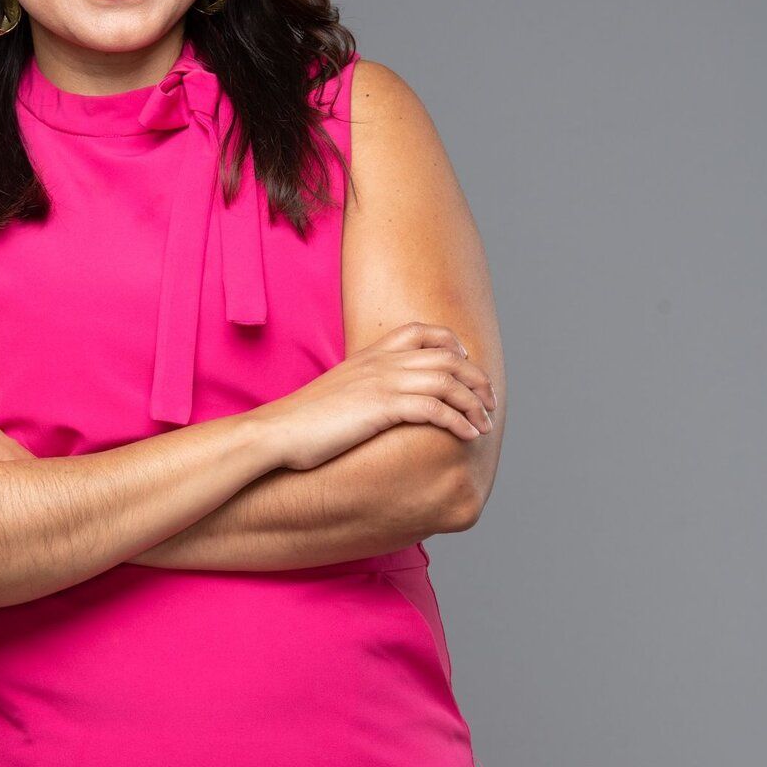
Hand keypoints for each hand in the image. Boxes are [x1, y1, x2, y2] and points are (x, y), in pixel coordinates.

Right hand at [255, 322, 497, 471]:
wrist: (276, 432)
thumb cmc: (301, 422)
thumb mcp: (336, 395)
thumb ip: (361, 390)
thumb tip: (375, 405)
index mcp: (369, 355)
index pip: (421, 331)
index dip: (451, 344)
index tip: (466, 363)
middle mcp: (380, 362)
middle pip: (446, 357)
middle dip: (476, 379)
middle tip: (490, 402)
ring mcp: (382, 382)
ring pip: (447, 381)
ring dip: (474, 403)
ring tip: (486, 423)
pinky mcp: (382, 407)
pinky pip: (435, 408)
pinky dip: (458, 421)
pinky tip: (468, 436)